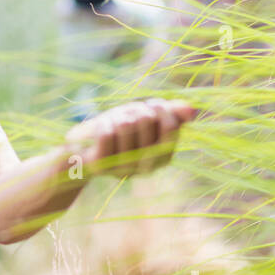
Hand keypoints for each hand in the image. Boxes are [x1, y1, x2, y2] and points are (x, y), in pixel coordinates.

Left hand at [65, 98, 197, 180]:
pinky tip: (100, 128)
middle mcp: (147, 167)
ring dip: (116, 115)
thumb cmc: (117, 132)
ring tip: (112, 122)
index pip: (171, 126)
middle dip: (134, 109)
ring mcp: (124, 168)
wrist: (82, 151)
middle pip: (147, 120)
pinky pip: (107, 133)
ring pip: (126, 124)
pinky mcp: (102, 165)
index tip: (148, 105)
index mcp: (163, 157)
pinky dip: (102, 123)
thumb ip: (171, 114)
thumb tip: (192, 110)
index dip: (159, 108)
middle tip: (125, 115)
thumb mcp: (146, 119)